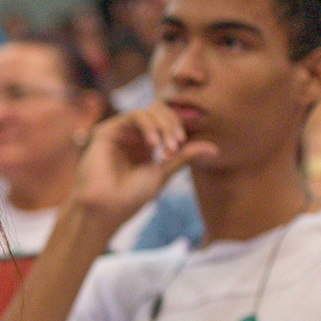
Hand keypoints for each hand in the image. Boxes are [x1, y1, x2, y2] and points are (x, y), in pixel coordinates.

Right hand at [71, 103, 217, 229]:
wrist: (105, 208)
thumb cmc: (130, 197)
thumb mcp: (163, 173)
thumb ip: (184, 156)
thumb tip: (215, 148)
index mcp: (146, 146)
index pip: (168, 123)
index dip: (178, 129)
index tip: (181, 148)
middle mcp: (132, 136)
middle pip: (160, 112)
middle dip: (173, 125)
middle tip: (176, 145)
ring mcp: (120, 132)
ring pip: (150, 111)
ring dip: (164, 125)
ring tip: (168, 146)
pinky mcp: (107, 131)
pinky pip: (135, 115)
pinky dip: (149, 125)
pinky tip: (153, 143)